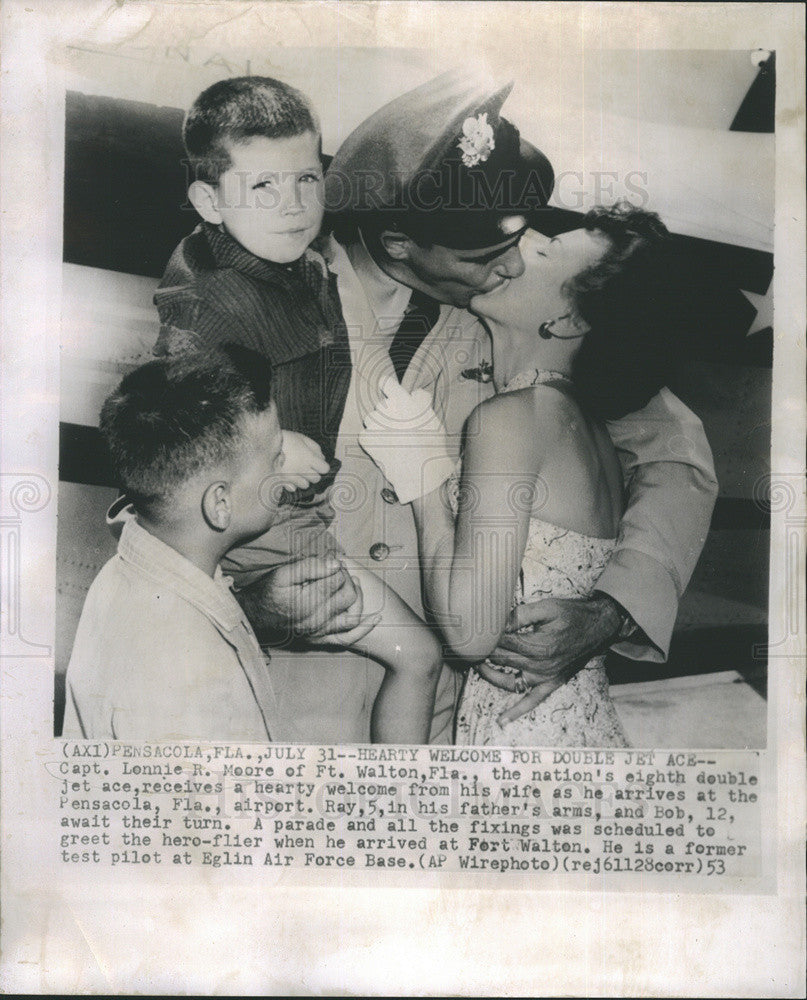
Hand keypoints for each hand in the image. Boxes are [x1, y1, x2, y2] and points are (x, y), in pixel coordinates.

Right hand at [246, 554, 366, 641]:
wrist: (254, 617)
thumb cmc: (267, 592)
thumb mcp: (283, 574)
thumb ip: (311, 567)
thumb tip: (337, 562)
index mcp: (308, 601)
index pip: (338, 579)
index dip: (338, 566)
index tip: (330, 562)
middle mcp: (317, 620)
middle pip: (348, 595)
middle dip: (347, 579)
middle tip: (337, 572)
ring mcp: (320, 632)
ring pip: (352, 615)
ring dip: (358, 598)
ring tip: (353, 584)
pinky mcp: (321, 639)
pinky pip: (348, 638)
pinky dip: (364, 628)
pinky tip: (376, 618)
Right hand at [279, 430, 329, 490]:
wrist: (264, 444)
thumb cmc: (284, 438)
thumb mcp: (301, 438)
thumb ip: (315, 448)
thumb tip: (322, 458)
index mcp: (309, 458)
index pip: (325, 469)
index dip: (322, 466)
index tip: (317, 463)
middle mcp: (303, 469)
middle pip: (316, 479)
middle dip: (313, 473)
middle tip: (306, 467)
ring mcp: (292, 477)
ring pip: (305, 485)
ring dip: (303, 480)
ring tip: (296, 471)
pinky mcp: (282, 482)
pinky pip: (293, 488)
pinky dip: (292, 484)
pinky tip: (289, 476)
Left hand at [358, 376, 454, 503]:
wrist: (421, 470)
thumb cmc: (431, 444)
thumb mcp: (433, 417)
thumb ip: (421, 402)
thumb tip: (414, 393)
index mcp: (403, 400)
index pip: (386, 383)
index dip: (386, 386)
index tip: (386, 388)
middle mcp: (387, 409)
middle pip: (381, 405)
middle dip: (388, 413)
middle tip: (399, 427)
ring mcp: (375, 424)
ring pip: (371, 418)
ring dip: (378, 425)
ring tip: (391, 438)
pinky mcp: (367, 439)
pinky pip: (365, 434)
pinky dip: (371, 440)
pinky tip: (383, 447)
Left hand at [487, 594, 621, 724]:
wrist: (598, 627)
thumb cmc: (572, 614)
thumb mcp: (547, 608)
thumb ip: (521, 614)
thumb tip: (497, 620)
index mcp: (538, 645)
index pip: (502, 643)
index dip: (487, 636)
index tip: (475, 630)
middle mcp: (540, 666)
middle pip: (502, 660)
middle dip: (484, 652)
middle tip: (470, 644)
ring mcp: (545, 678)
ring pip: (508, 682)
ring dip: (490, 675)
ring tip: (476, 665)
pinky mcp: (551, 684)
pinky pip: (531, 701)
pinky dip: (516, 712)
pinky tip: (502, 720)